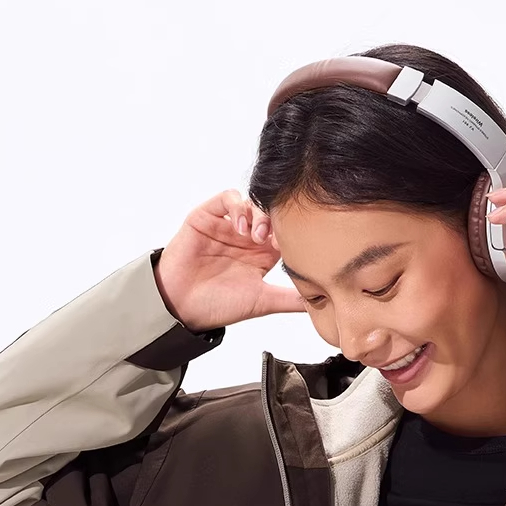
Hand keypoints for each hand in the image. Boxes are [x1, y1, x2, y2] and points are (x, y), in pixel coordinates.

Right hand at [153, 188, 306, 330]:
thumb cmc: (217, 305)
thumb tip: (323, 303)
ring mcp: (228, 225)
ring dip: (259, 216)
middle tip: (278, 242)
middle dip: (279, 223)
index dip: (295, 237)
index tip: (300, 249)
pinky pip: (227, 198)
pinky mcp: (208, 215)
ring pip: (253, 204)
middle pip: (272, 215)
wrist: (181, 306)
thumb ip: (290, 300)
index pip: (286, 234)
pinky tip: (240, 227)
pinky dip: (238, 206)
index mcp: (262, 254)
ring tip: (257, 237)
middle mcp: (246, 237)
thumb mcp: (262, 302)